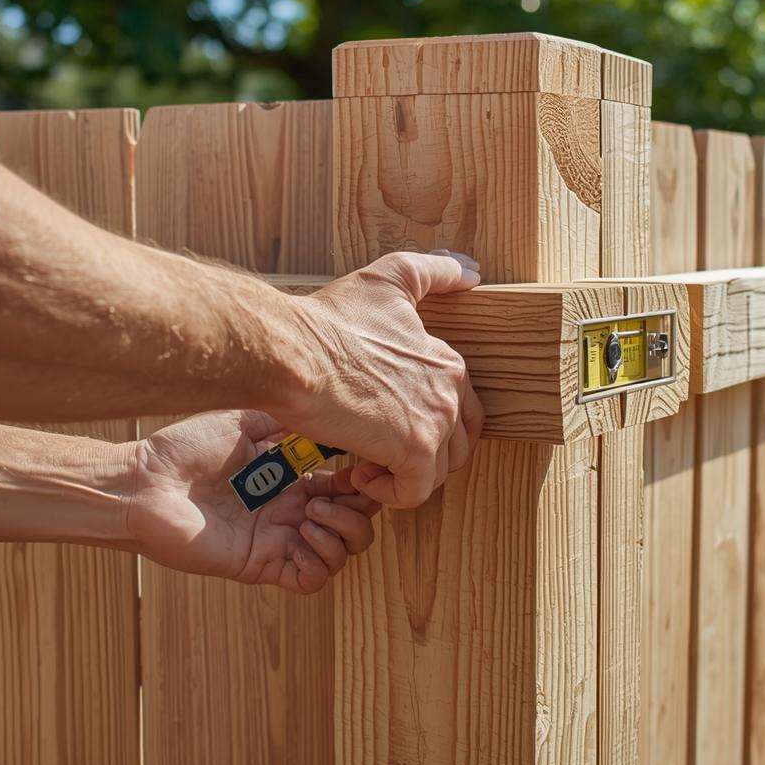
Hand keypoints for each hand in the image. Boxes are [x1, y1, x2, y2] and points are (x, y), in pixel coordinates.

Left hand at [124, 410, 378, 593]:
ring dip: (343, 531)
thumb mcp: (244, 420)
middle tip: (338, 490)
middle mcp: (289, 511)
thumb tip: (328, 412)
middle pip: (356, 520)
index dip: (362, 478)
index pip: (347, 485)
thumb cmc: (185, 449)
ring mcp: (278, 540)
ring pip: (343, 552)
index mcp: (289, 479)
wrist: (145, 483)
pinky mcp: (262, 565)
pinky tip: (303, 533)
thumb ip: (288, 419)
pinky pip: (312, 579)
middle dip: (361, 506)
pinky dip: (322, 558)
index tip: (359, 464)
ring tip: (311, 512)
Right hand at [282, 250, 484, 509]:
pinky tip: (358, 473)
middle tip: (380, 450)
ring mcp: (436, 422)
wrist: (294, 354)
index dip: (423, 423)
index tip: (385, 422)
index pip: (459, 410)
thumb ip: (433, 272)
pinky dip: (389, 493)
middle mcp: (450, 393)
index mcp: (447, 363)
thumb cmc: (329, 321)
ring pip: (435, 472)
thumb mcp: (387, 281)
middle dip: (419, 454)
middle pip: (454, 445)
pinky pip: (415, 493)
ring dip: (399, 474)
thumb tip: (471, 271)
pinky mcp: (415, 451)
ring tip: (364, 462)